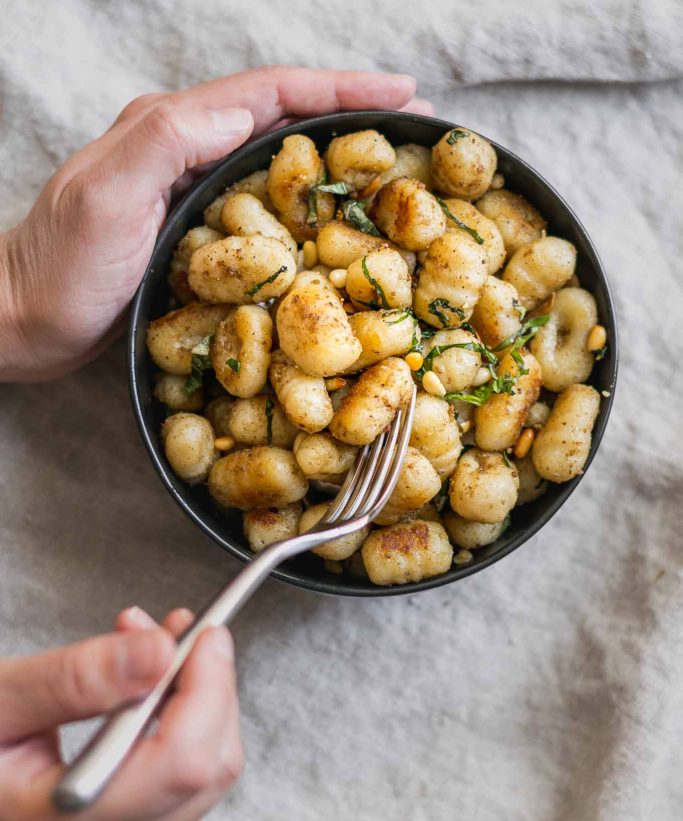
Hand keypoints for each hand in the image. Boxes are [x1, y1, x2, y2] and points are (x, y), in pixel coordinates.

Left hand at [0, 66, 430, 381]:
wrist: (19, 320)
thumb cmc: (60, 268)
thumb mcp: (105, 197)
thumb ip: (166, 142)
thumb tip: (245, 111)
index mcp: (173, 129)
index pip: (272, 94)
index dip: (340, 89)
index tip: (403, 92)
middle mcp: (187, 151)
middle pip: (285, 119)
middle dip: (353, 117)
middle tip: (415, 132)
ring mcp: (191, 193)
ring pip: (279, 163)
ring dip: (338, 161)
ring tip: (392, 175)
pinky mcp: (194, 235)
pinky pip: (265, 211)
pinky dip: (307, 210)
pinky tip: (334, 231)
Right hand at [0, 607, 240, 820]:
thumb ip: (76, 678)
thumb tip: (159, 651)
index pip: (185, 762)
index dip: (209, 688)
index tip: (204, 633)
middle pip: (209, 768)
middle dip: (205, 686)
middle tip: (171, 630)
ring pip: (208, 777)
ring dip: (195, 703)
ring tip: (146, 653)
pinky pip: (187, 788)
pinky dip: (182, 730)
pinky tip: (145, 696)